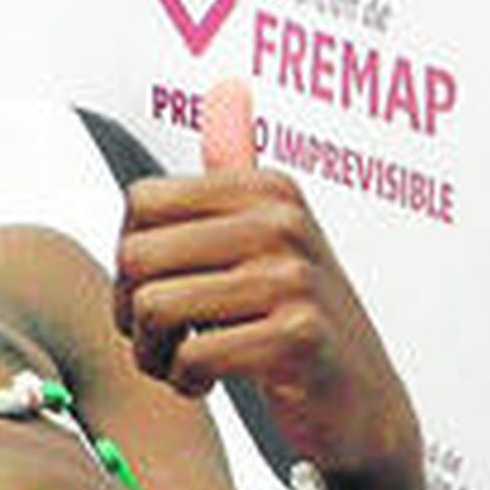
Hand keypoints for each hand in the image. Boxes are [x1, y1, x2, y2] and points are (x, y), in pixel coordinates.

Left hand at [113, 79, 422, 489]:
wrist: (361, 404)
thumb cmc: (298, 319)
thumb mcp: (272, 233)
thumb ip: (238, 164)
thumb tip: (226, 85)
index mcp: (266, 188)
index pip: (139, 204)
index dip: (128, 258)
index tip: (155, 290)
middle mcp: (282, 222)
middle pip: (137, 257)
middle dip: (130, 313)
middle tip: (159, 341)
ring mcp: (294, 278)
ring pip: (155, 309)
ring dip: (153, 354)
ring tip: (178, 365)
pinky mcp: (297, 339)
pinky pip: (193, 356)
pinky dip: (185, 382)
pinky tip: (207, 383)